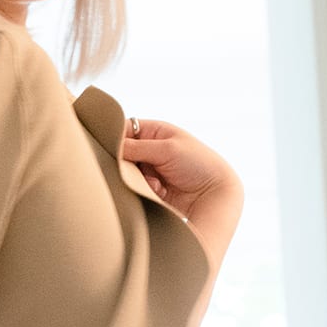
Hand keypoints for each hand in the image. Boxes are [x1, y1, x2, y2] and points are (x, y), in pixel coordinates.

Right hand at [117, 117, 243, 252]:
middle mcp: (151, 150)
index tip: (111, 150)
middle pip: (122, 153)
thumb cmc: (198, 165)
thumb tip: (109, 145)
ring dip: (137, 178)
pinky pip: (135, 188)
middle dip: (126, 163)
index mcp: (156, 132)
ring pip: (126, 172)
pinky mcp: (151, 189)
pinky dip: (144, 189)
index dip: (114, 138)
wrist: (216, 195)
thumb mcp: (166, 150)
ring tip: (156, 183)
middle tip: (138, 169)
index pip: (124, 130)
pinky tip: (160, 192)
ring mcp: (151, 170)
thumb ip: (136, 147)